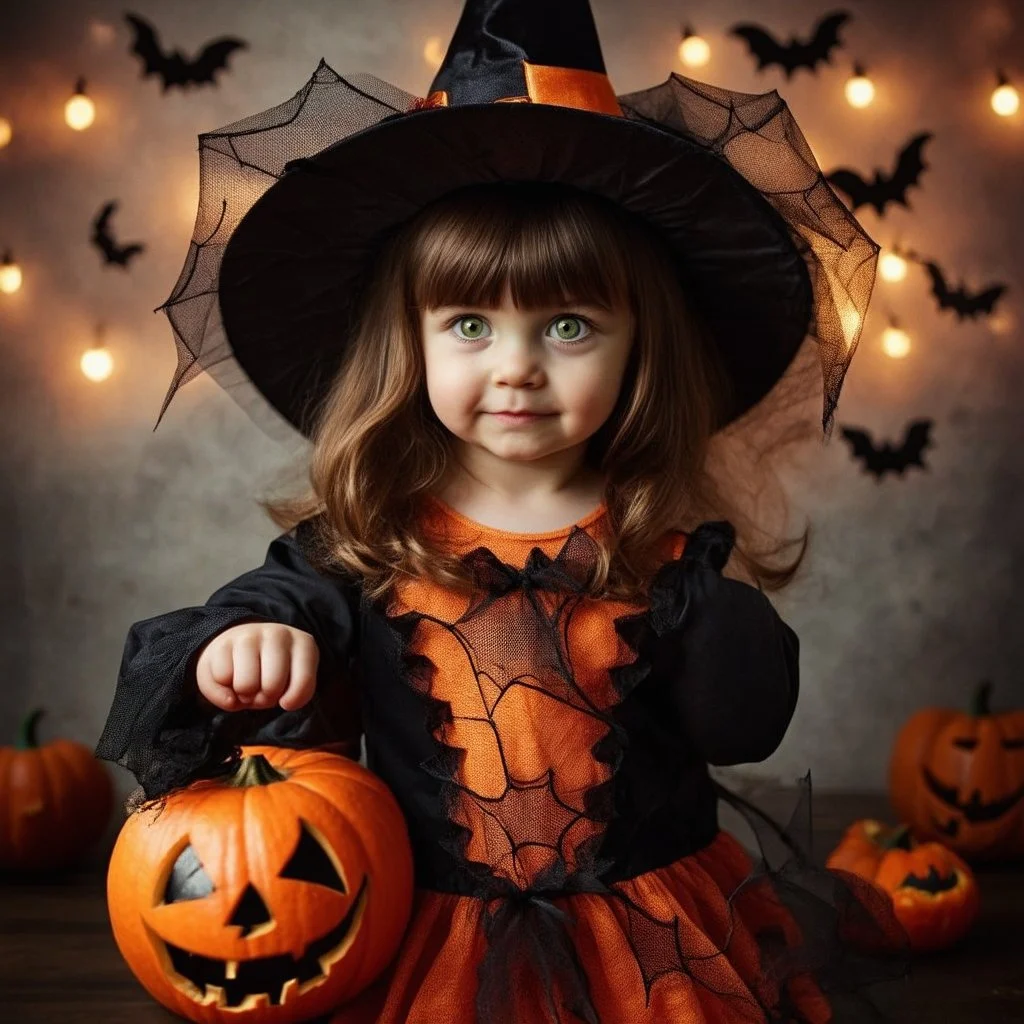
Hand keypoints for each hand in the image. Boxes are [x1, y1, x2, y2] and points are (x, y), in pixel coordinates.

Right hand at [194, 622, 318, 712]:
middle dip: (264, 699)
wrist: (240, 647)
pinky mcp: (223, 642)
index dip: (292, 701)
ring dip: (243, 695)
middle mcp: (278, 634)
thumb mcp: (291, 682)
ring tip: (246, 685)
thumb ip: (283, 696)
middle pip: (272, 686)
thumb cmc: (271, 671)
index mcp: (303, 644)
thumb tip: (242, 700)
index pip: (303, 682)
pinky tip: (230, 676)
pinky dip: (223, 688)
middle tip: (261, 691)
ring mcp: (249, 636)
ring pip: (245, 685)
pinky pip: (222, 679)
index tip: (285, 700)